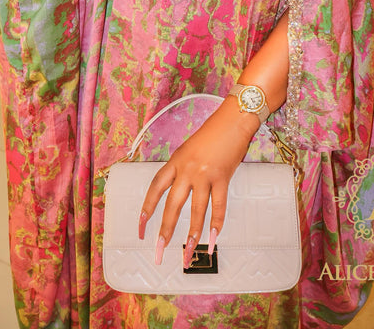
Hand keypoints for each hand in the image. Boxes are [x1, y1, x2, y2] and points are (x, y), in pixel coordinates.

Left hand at [139, 98, 258, 267]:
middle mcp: (187, 169)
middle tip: (159, 251)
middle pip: (172, 205)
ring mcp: (205, 174)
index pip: (155, 188)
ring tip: (189, 253)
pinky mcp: (222, 177)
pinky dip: (216, 224)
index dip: (146, 209)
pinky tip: (213, 239)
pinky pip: (219, 205)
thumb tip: (178, 190)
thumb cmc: (212, 133)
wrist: (232, 120)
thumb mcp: (189, 149)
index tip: (140, 228)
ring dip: (192, 235)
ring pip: (196, 210)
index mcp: (176, 161)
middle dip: (165, 230)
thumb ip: (182, 169)